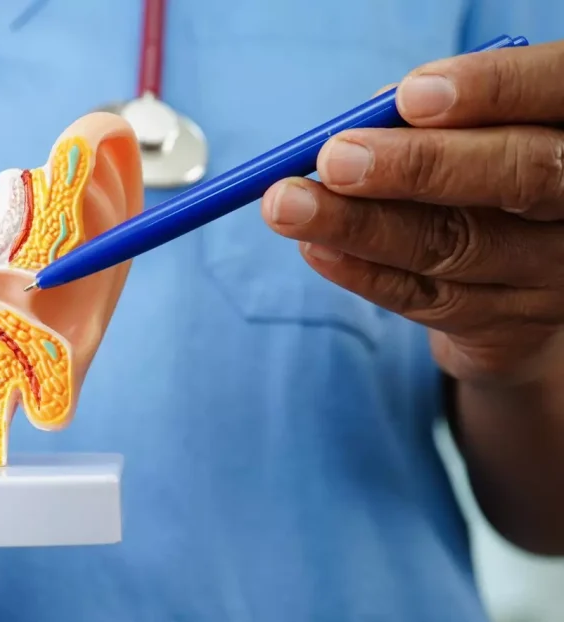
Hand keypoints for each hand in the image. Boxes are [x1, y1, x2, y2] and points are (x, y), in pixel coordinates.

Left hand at [262, 40, 563, 384]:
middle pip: (520, 176)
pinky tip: (315, 249)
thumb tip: (365, 119)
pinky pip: (428, 299)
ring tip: (289, 205)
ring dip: (361, 225)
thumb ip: (431, 119)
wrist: (516, 284)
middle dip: (418, 165)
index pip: (555, 91)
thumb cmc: (478, 175)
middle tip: (334, 160)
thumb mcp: (472, 136)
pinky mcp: (509, 326)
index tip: (410, 97)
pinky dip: (363, 273)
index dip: (492, 91)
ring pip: (458, 245)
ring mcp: (553, 270)